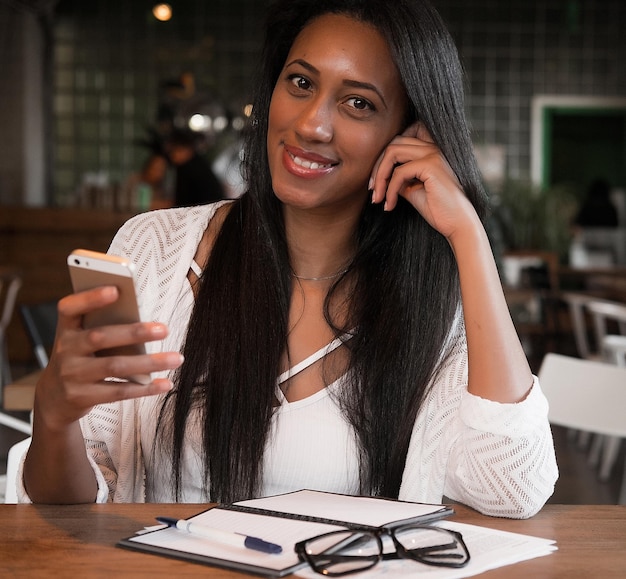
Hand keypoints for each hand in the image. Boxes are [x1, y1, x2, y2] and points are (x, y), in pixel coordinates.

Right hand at [35, 286, 183, 431]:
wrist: (54, 398)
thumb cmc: (79, 358)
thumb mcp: (81, 340)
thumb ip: (103, 327)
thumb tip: (145, 323)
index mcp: (66, 329)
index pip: (70, 308)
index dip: (90, 298)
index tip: (115, 290)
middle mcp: (65, 350)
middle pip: (101, 337)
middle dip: (135, 332)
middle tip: (164, 329)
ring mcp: (72, 375)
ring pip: (115, 366)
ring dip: (149, 362)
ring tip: (176, 358)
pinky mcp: (82, 397)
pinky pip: (119, 391)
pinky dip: (145, 388)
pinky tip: (164, 383)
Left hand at [369, 123, 478, 241]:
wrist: (458, 224)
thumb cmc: (438, 210)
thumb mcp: (412, 189)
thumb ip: (399, 178)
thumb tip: (380, 175)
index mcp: (430, 150)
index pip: (400, 140)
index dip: (383, 159)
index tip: (377, 182)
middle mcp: (433, 147)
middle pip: (393, 144)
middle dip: (377, 167)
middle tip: (372, 190)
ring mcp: (433, 154)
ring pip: (392, 153)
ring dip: (379, 177)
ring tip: (377, 198)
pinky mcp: (431, 165)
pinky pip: (399, 172)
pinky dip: (389, 190)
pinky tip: (390, 205)